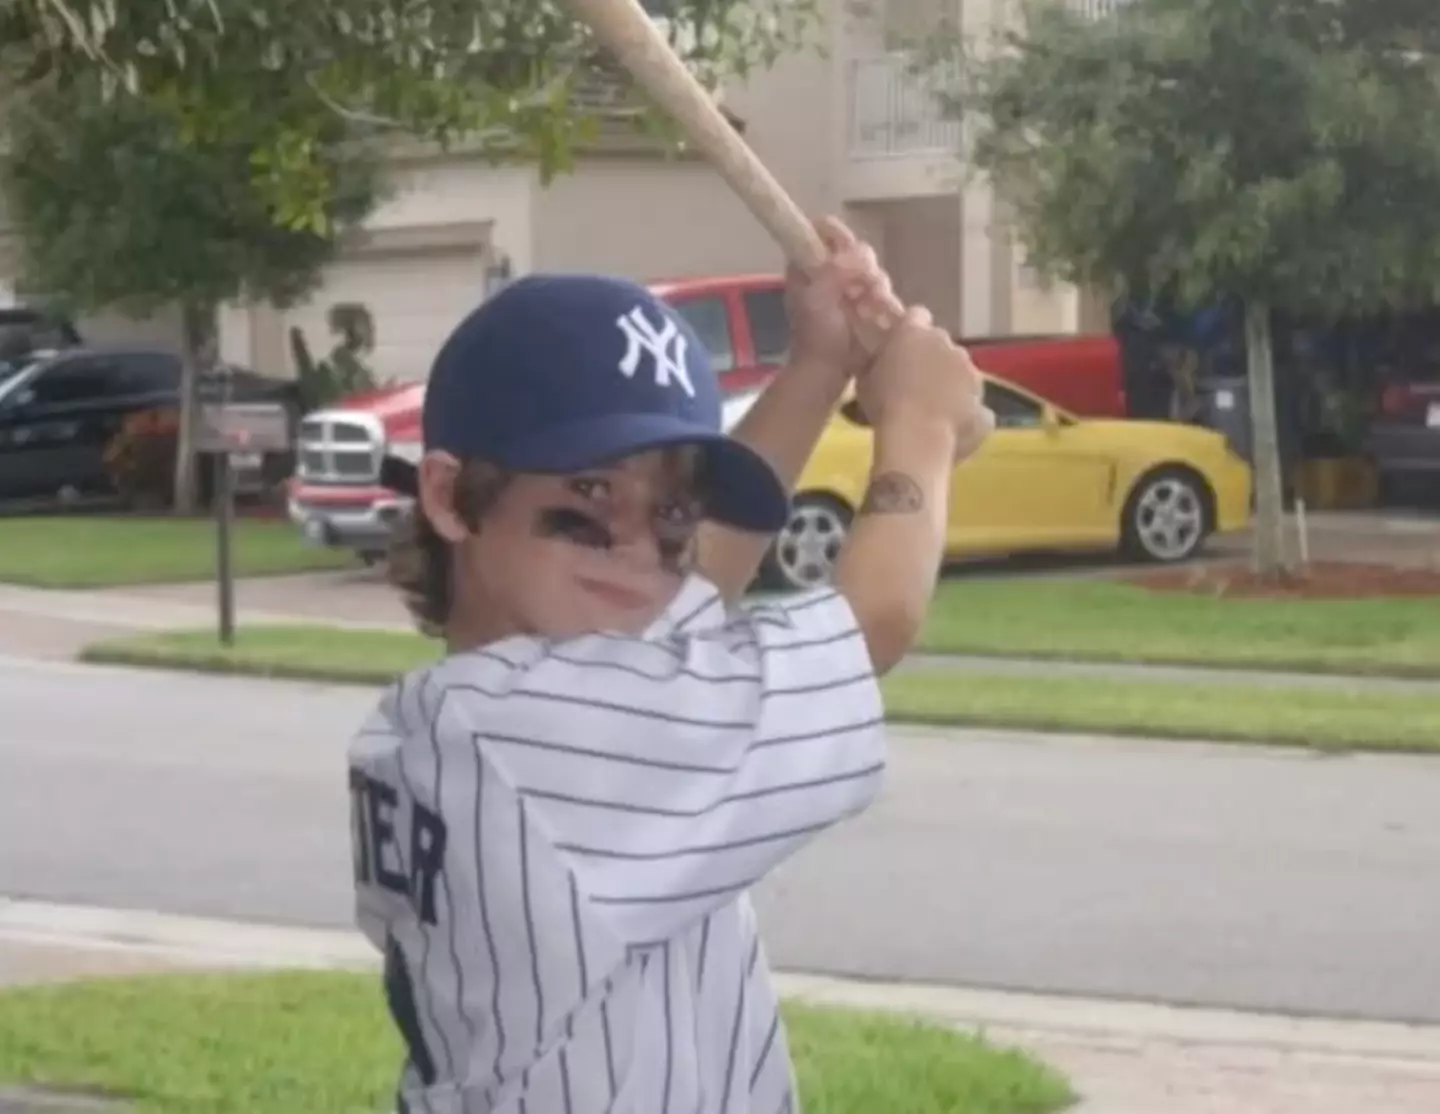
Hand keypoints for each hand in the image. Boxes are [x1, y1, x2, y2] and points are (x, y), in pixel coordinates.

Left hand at [785, 216, 897, 377]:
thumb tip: (862, 252)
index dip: (837, 233)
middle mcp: (828, 272)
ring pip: (873, 270)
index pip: (822, 231)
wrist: (827, 372)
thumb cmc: (816, 335)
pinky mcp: (865, 305)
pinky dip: (883, 301)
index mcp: (807, 265)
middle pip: (855, 249)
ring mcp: (848, 289)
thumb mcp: (819, 297)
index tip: (849, 247)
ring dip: (876, 285)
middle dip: (865, 266)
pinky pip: (882, 292)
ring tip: (871, 305)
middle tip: (865, 284)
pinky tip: (880, 313)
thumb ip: (837, 269)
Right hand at [857, 306, 994, 462]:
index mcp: (917, 333)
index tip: (899, 347)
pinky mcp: (983, 406)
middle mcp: (950, 346)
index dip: (908, 331)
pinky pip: (974, 408)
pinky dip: (965, 416)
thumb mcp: (864, 379)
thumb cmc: (884, 405)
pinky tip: (948, 431)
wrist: (918, 440)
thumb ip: (876, 361)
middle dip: (931, 358)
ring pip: (962, 374)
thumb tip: (877, 359)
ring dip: (950, 386)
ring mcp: (973, 376)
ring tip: (930, 412)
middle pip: (942, 345)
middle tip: (911, 383)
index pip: (916, 316)